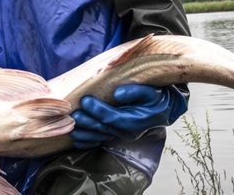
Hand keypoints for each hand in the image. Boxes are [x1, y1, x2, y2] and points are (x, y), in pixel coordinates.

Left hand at [69, 84, 186, 148]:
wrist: (162, 110)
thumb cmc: (156, 99)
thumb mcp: (151, 92)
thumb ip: (136, 92)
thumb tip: (118, 94)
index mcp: (135, 121)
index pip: (113, 117)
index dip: (97, 109)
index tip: (85, 100)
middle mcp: (126, 132)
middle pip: (103, 128)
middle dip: (87, 121)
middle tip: (74, 114)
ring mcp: (120, 135)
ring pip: (99, 137)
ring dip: (84, 133)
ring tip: (71, 127)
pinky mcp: (116, 135)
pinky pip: (100, 141)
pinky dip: (88, 141)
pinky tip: (76, 139)